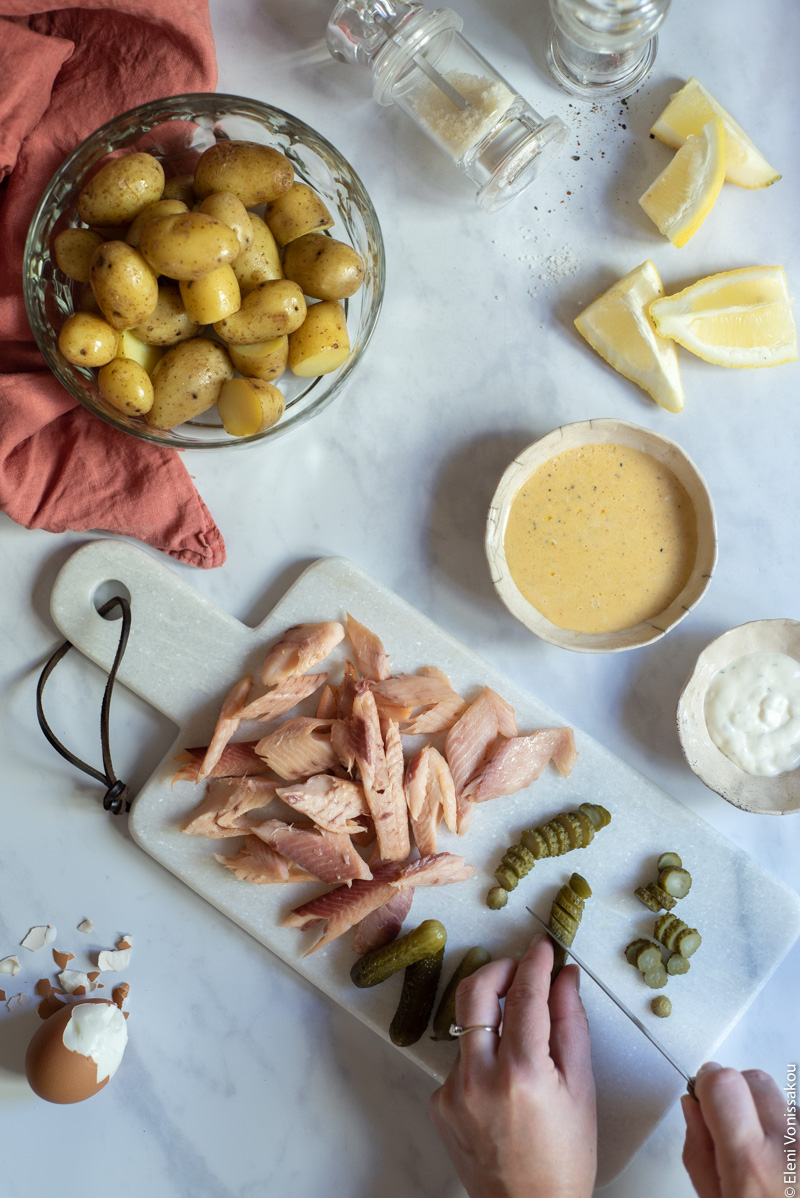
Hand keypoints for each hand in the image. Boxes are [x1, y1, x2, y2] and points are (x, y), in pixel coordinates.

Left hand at [429, 932, 596, 1197]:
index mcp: (522, 1074)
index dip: (534, 962)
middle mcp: (479, 1078)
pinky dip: (481, 1058)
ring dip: (491, 1018)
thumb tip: (564, 977)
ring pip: (467, 1027)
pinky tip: (503, 1083)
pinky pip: (460, 1061)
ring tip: (519, 1038)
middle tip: (519, 967)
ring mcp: (453, 1091)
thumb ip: (570, 1025)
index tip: (542, 947)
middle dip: (498, 968)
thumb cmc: (564, 1158)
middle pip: (474, 992)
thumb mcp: (581, 1089)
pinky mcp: (439, 1102)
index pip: (523, 994)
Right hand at [682, 1061, 785, 1197]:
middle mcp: (790, 1149)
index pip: (722, 1082)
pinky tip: (788, 1166)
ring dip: (768, 1117)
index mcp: (752, 1164)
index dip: (707, 1085)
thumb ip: (697, 1151)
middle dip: (736, 1094)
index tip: (704, 1097)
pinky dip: (790, 1134)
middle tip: (732, 1128)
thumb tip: (694, 1108)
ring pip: (783, 1100)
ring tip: (767, 1158)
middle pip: (754, 1080)